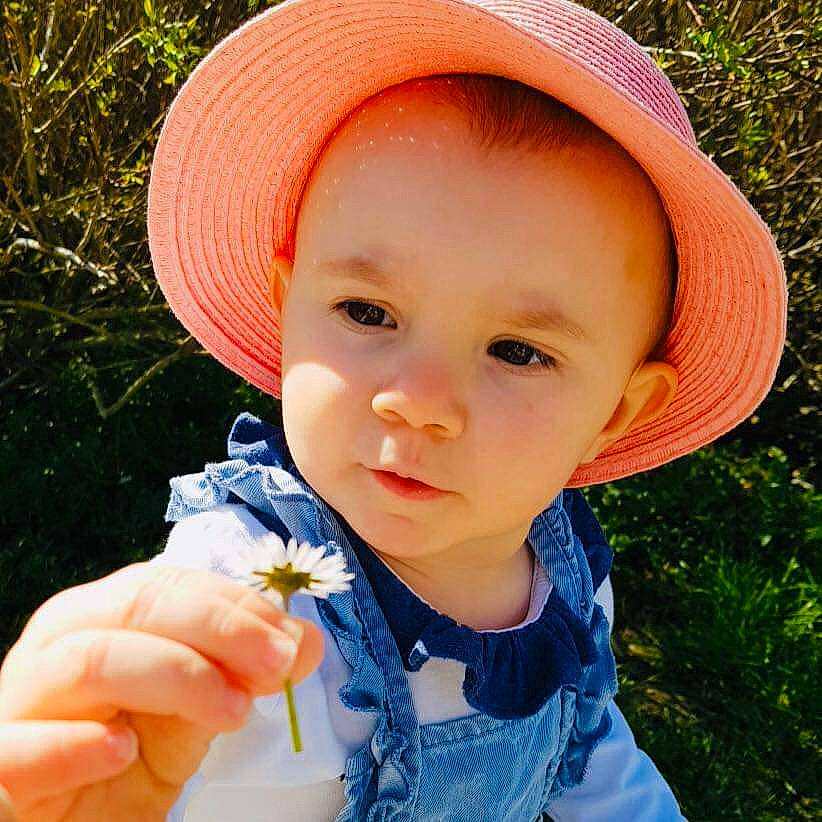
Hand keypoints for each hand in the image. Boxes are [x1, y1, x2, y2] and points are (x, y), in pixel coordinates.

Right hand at [0, 563, 324, 820]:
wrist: (78, 819)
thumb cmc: (134, 749)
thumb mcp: (201, 706)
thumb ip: (245, 670)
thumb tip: (308, 641)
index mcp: (105, 613)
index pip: (171, 585)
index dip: (236, 605)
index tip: (291, 640)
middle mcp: (58, 641)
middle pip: (135, 605)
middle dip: (217, 628)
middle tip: (275, 665)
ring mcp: (20, 698)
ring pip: (91, 659)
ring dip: (173, 676)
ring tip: (231, 711)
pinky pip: (18, 747)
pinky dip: (72, 745)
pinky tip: (120, 750)